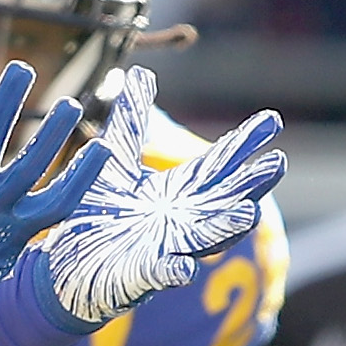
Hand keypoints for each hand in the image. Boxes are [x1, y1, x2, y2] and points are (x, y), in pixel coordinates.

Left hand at [16, 72, 284, 330]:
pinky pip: (162, 274)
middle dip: (253, 184)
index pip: (220, 162)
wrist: (66, 262)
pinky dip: (174, 270)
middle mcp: (183, 219)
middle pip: (227, 199)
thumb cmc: (98, 212)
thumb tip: (139, 72)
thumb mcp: (113, 158)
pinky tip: (185, 268)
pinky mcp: (141, 274)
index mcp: (179, 191)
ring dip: (227, 227)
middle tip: (279, 162)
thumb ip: (130, 120)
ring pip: (205, 238)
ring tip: (249, 213)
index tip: (273, 118)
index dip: (246, 142)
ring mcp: (166, 247)